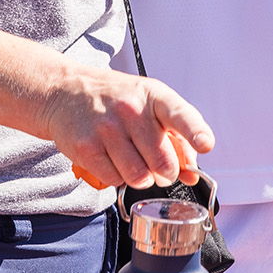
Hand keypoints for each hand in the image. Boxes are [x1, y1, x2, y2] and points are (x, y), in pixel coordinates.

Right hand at [43, 66, 213, 192]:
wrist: (67, 91)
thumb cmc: (115, 98)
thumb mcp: (149, 104)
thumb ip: (176, 135)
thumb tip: (191, 171)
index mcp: (154, 96)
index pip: (179, 114)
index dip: (194, 132)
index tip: (205, 144)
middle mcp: (131, 109)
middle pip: (162, 162)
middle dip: (165, 173)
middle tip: (156, 165)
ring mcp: (107, 128)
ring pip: (139, 177)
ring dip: (140, 177)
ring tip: (131, 159)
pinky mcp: (87, 147)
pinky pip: (114, 181)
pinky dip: (116, 177)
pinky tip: (111, 159)